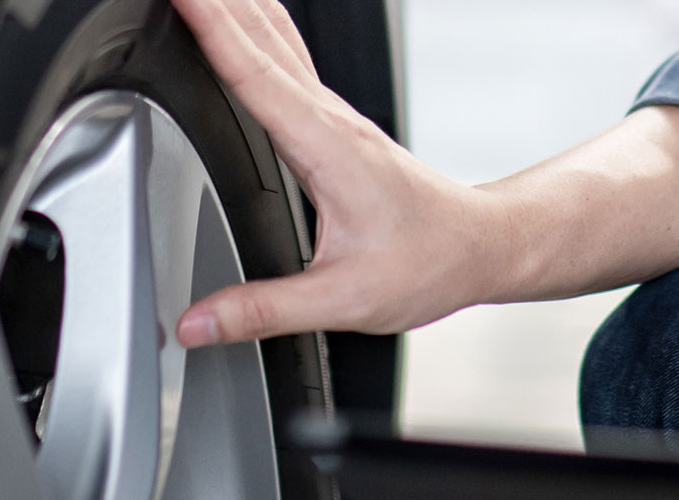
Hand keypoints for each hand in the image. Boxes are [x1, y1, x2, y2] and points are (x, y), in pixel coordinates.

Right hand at [170, 0, 678, 346]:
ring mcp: (335, 117)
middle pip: (262, 39)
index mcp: (326, 149)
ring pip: (276, 42)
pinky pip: (286, 62)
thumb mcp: (344, 301)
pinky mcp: (335, 125)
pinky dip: (254, 32)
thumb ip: (264, 311)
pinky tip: (242, 22)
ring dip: (233, 8)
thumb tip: (197, 324)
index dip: (211, 28)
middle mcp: (331, 121)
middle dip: (215, 2)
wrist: (482, 247)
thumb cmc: (430, 263)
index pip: (254, 74)